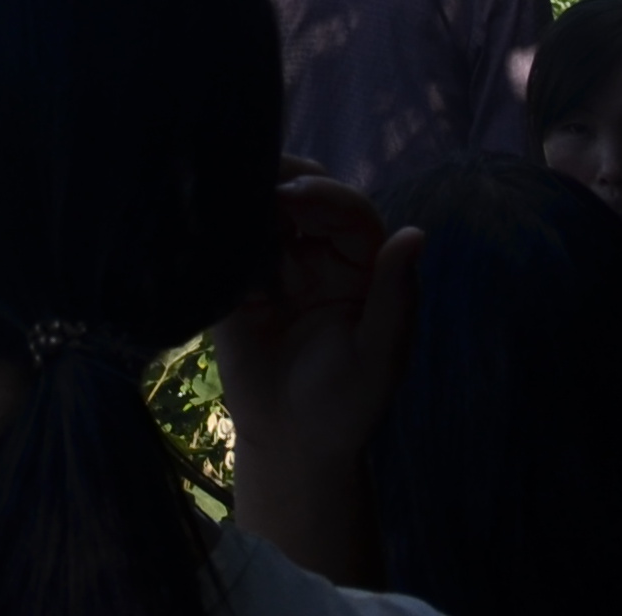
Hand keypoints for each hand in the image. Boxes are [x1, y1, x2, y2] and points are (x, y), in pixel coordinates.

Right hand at [210, 173, 420, 584]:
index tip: (290, 196)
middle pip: (304, 193)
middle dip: (283, 179)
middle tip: (256, 184)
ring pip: (261, 206)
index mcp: (361, 264)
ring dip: (247, 190)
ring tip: (226, 189)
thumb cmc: (347, 404)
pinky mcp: (233, 280)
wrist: (290, 443)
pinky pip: (225, 239)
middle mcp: (317, 252)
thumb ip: (395, 296)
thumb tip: (416, 234)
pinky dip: (217, 221)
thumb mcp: (378, 355)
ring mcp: (272, 263)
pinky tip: (204, 215)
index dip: (323, 195)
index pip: (348, 211)